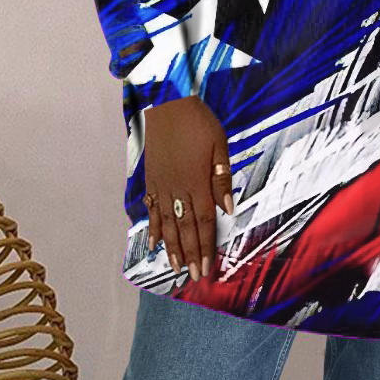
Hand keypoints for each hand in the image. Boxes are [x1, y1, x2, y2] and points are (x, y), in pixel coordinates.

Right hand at [143, 95, 233, 282]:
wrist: (167, 103)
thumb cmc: (198, 122)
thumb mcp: (219, 145)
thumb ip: (222, 178)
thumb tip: (228, 208)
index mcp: (197, 181)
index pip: (203, 221)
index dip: (205, 246)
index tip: (207, 267)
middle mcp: (177, 188)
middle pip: (184, 227)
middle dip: (190, 254)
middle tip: (194, 277)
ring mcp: (161, 185)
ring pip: (166, 222)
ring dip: (171, 247)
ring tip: (175, 268)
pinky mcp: (151, 179)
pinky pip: (150, 209)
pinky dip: (152, 227)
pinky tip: (153, 243)